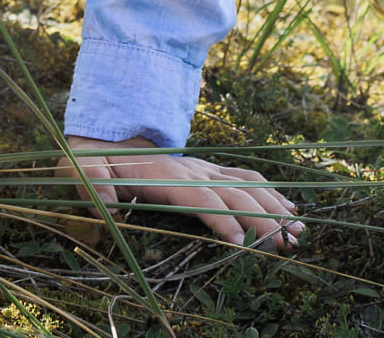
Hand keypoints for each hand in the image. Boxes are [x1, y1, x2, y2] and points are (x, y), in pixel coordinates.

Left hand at [62, 135, 302, 252]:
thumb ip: (92, 183)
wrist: (104, 137)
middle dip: (262, 218)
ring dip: (274, 206)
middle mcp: (191, 170)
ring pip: (246, 185)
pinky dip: (270, 194)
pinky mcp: (207, 172)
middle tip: (287, 245)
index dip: (219, 217)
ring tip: (300, 230)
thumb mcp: (83, 170)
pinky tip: (289, 209)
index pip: (199, 196)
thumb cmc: (93, 161)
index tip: (239, 242)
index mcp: (164, 176)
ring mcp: (202, 169)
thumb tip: (102, 200)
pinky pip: (244, 180)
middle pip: (233, 193)